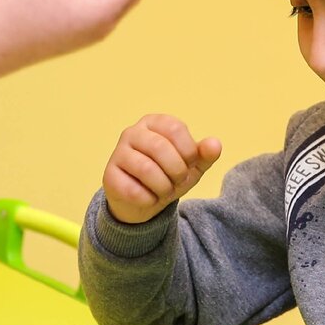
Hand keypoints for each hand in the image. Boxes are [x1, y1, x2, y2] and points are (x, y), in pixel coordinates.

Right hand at [103, 114, 221, 223]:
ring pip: (146, 169)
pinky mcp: (109, 176)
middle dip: (177, 171)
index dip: (189, 151)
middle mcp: (132, 132)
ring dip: (163, 187)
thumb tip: (214, 144)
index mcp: (154, 122)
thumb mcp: (192, 165)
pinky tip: (147, 197)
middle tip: (178, 181)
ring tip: (164, 190)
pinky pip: (134, 190)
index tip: (189, 164)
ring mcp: (118, 153)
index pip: (175, 128)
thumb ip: (204, 154)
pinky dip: (149, 199)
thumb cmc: (169, 175)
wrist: (144, 202)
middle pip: (160, 147)